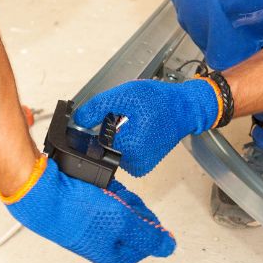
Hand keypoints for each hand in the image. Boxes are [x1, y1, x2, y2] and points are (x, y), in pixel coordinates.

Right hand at [2, 156, 175, 262]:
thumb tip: (169, 247)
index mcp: (116, 258)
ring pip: (120, 206)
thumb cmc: (73, 212)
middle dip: (129, 204)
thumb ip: (149, 235)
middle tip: (114, 199)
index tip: (134, 209)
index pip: (150, 238)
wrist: (39, 194)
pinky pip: (104, 197)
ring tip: (99, 191)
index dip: (145, 218)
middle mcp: (104, 247)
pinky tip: (92, 186)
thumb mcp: (122, 222)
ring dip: (116, 194)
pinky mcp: (82, 213)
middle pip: (135, 221)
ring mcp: (93, 229)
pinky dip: (103, 188)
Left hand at [74, 78, 220, 177]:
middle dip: (109, 131)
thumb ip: (98, 107)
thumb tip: (78, 120)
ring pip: (114, 151)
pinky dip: (127, 143)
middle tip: (126, 115)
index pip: (94, 139)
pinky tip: (138, 131)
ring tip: (134, 122)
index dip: (97, 125)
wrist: (184, 109)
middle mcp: (132, 163)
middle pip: (104, 146)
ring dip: (117, 137)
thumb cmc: (157, 100)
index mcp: (126, 146)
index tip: (110, 114)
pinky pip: (124, 155)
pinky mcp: (143, 167)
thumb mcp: (124, 95)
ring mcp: (138, 167)